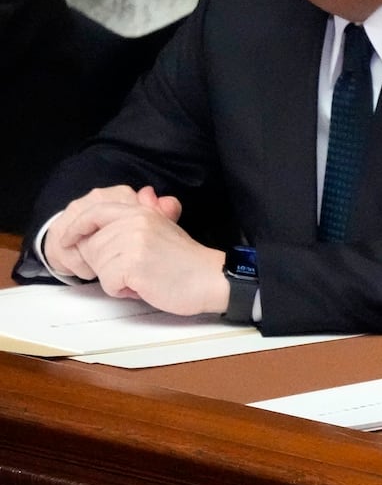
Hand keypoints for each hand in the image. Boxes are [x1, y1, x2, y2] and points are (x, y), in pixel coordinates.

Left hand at [56, 189, 227, 316]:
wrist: (210, 278)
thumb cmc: (186, 260)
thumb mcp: (163, 227)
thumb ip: (140, 216)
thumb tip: (144, 193)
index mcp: (139, 212)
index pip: (93, 212)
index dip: (75, 228)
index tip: (68, 241)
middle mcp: (133, 223)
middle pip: (89, 246)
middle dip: (103, 264)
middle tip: (132, 269)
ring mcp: (132, 244)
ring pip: (97, 266)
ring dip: (114, 279)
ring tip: (141, 277)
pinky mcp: (133, 266)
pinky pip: (107, 283)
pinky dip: (121, 290)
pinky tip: (142, 286)